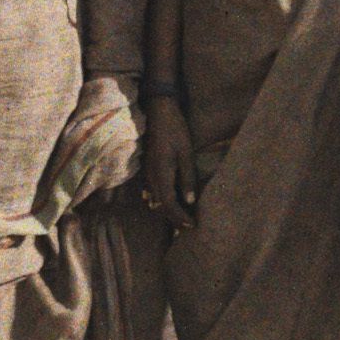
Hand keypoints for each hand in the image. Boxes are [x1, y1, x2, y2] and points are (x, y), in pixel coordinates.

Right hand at [143, 96, 197, 232]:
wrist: (158, 112)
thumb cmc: (175, 130)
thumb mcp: (186, 153)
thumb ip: (187, 178)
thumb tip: (189, 202)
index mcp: (161, 173)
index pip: (168, 203)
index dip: (179, 217)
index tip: (192, 225)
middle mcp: (151, 176)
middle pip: (160, 205)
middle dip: (174, 218)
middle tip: (188, 227)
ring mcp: (147, 172)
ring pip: (155, 199)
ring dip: (167, 210)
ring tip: (181, 218)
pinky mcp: (148, 168)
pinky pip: (152, 190)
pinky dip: (161, 200)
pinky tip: (168, 202)